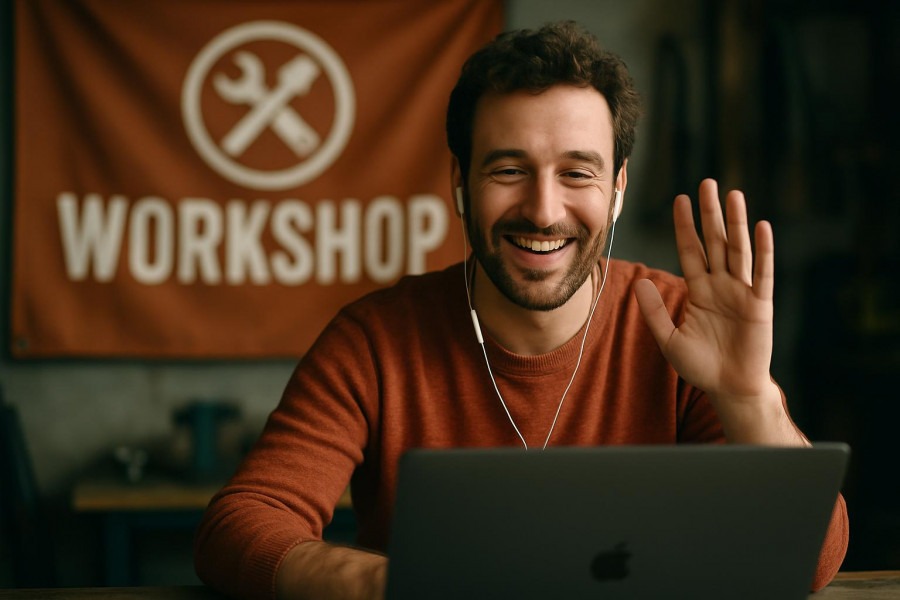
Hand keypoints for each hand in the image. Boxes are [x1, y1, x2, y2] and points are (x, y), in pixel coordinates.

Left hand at [633, 179, 775, 402]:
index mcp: (699, 290)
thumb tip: (639, 282)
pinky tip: (762, 227)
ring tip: (733, 195)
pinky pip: (763, 273)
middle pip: (714, 242)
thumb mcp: (669, 339)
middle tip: (706, 183)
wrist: (730, 388)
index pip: (690, 250)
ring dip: (737, 223)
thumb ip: (654, 312)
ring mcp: (742, 292)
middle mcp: (721, 285)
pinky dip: (764, 250)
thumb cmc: (700, 366)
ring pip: (738, 250)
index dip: (684, 226)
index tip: (680, 200)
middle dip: (710, 214)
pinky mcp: (760, 305)